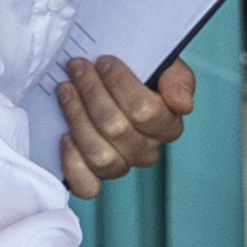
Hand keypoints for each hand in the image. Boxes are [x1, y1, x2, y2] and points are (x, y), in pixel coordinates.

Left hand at [56, 55, 195, 189]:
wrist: (106, 80)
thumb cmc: (136, 73)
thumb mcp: (163, 65)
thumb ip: (177, 79)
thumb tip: (182, 104)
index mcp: (167, 126)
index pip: (146, 111)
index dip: (120, 85)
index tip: (104, 61)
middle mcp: (146, 151)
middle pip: (117, 130)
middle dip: (92, 93)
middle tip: (78, 67)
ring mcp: (120, 165)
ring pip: (100, 155)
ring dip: (77, 118)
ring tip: (65, 89)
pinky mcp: (93, 177)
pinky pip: (86, 185)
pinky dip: (72, 164)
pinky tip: (64, 136)